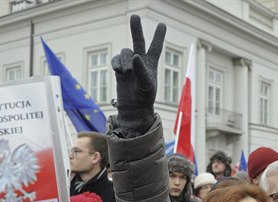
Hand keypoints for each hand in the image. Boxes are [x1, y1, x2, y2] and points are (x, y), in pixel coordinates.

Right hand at [111, 15, 165, 136]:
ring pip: (125, 52)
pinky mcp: (119, 70)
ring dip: (125, 61)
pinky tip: (120, 71)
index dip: (158, 36)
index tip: (162, 24)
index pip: (156, 47)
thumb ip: (142, 70)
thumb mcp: (147, 85)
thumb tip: (136, 56)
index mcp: (151, 64)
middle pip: (139, 41)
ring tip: (127, 72)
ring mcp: (129, 64)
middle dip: (136, 29)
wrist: (133, 108)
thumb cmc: (145, 98)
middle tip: (134, 16)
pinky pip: (115, 59)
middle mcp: (140, 61)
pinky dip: (116, 63)